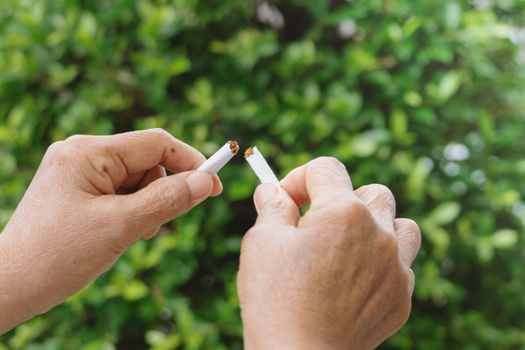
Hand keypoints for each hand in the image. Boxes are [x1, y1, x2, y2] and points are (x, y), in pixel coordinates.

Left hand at [0, 129, 220, 333]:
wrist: (11, 286)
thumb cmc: (58, 254)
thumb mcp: (122, 226)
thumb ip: (168, 200)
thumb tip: (206, 181)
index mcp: (89, 152)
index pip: (156, 143)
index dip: (190, 162)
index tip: (214, 186)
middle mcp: (82, 153)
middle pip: (147, 162)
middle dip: (162, 192)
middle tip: (158, 226)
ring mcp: (77, 171)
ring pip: (135, 179)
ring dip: (146, 205)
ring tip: (131, 234)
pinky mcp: (77, 189)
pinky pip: (119, 191)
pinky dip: (130, 210)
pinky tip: (119, 232)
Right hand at [237, 157, 420, 349]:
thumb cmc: (276, 298)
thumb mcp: (262, 241)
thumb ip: (272, 206)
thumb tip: (272, 191)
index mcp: (344, 211)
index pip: (326, 169)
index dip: (299, 178)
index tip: (285, 200)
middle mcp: (379, 232)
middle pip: (371, 192)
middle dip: (341, 199)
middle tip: (315, 224)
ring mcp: (396, 266)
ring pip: (400, 225)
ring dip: (376, 225)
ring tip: (348, 245)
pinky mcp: (401, 297)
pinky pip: (401, 264)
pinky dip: (381, 263)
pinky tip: (353, 280)